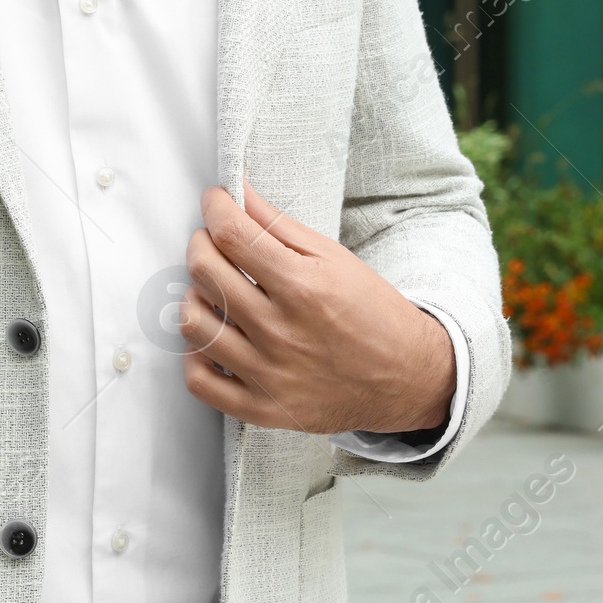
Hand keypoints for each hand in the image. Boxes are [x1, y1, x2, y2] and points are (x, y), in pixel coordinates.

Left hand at [178, 182, 455, 435]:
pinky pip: (199, 381)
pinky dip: (194, 356)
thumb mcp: (335, 258)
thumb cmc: (373, 314)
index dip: (214, 207)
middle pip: (205, 272)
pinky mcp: (263, 407)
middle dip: (201, 243)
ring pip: (193, 323)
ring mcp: (269, 374)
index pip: (230, 234)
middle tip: (215, 241)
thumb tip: (239, 194)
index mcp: (302, 287)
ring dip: (195, 296)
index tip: (215, 202)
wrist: (408, 379)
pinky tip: (214, 337)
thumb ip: (280, 225)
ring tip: (215, 290)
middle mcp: (280, 331)